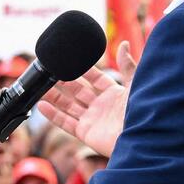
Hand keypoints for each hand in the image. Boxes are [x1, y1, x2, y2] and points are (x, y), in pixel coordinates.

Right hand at [38, 42, 135, 157]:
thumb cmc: (143, 113)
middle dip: (64, 82)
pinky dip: (53, 115)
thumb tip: (124, 44)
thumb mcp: (136, 85)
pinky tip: (41, 105)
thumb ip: (128, 66)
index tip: (71, 61)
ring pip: (68, 106)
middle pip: (78, 91)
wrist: (142, 139)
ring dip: (54, 97)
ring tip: (40, 87)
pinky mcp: (85, 133)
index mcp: (114, 94)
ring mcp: (92, 120)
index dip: (84, 70)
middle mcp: (102, 107)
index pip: (96, 79)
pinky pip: (65, 122)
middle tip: (51, 72)